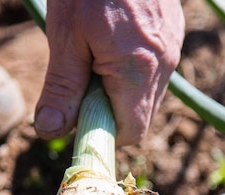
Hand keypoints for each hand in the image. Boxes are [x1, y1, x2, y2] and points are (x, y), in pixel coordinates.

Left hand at [34, 0, 184, 145]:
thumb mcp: (66, 36)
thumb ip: (62, 88)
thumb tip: (51, 133)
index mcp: (139, 69)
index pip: (132, 132)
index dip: (104, 132)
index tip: (79, 116)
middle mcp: (165, 63)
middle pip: (141, 115)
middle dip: (109, 109)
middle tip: (83, 78)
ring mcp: (173, 46)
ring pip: (147, 93)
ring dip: (119, 88)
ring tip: (96, 54)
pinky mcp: (173, 32)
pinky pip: (154, 69)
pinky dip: (131, 69)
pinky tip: (112, 41)